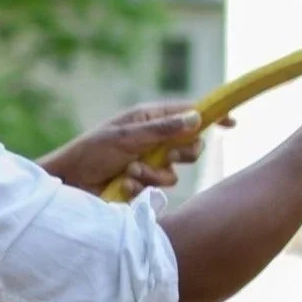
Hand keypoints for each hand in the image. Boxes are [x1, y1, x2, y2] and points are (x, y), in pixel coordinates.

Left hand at [42, 99, 204, 201]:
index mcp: (150, 118)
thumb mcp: (127, 137)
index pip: (189, 113)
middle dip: (180, 155)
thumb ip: (163, 130)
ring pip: (175, 172)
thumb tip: (196, 118)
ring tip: (130, 173)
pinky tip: (123, 185)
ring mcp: (150, 162)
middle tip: (163, 156)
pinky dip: (142, 187)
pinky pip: (159, 188)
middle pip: (190, 146)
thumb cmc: (91, 152)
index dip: (211, 116)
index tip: (232, 123)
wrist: (69, 184)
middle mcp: (154, 139)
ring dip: (153, 174)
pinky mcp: (143, 184)